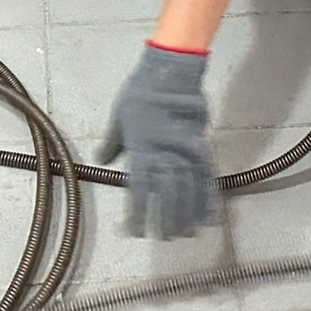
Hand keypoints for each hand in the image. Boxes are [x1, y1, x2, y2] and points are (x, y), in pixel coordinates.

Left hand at [95, 43, 216, 238]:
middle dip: (166, 221)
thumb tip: (102, 161)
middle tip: (165, 238)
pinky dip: (208, 199)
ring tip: (186, 234)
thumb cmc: (140, 93)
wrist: (170, 72)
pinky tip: (209, 216)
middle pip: (167, 196)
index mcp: (140, 150)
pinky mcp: (202, 146)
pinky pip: (208, 178)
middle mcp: (164, 155)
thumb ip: (112, 143)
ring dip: (187, 216)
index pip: (139, 191)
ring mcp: (185, 152)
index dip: (137, 214)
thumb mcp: (118, 117)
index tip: (135, 232)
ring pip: (188, 191)